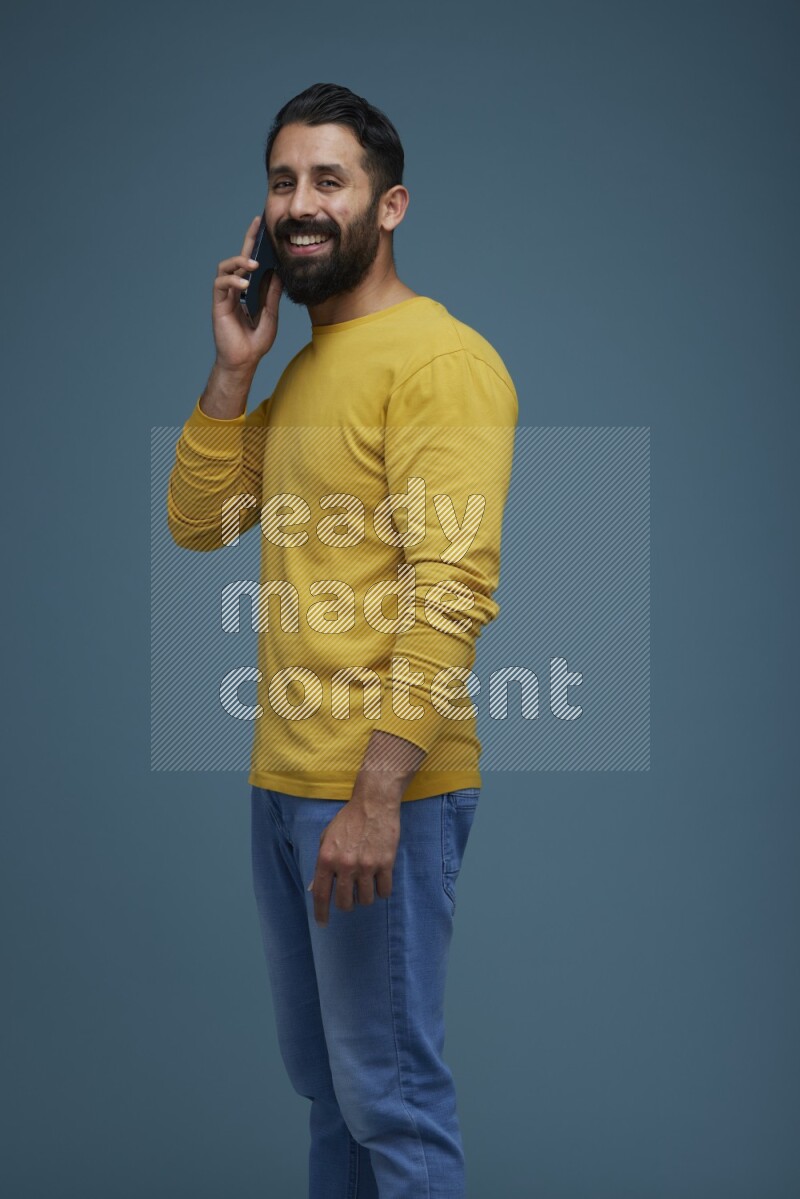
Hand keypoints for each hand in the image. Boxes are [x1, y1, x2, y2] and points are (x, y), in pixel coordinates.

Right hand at [211, 215, 282, 372]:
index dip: (256, 244)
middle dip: (248, 241)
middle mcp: (236, 289)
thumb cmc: (255, 342)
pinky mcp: (219, 304)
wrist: (244, 361)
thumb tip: (279, 273)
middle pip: (239, 259)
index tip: (264, 227)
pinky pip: (221, 285)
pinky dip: (232, 281)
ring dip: (239, 262)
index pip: (252, 263)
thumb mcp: (271, 315)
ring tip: (253, 264)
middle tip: (257, 225)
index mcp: (249, 290)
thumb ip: (272, 294)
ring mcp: (226, 296)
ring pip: (226, 268)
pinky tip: (244, 285)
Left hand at [308, 780, 402, 926]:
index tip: (323, 924)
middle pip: (345, 902)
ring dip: (365, 897)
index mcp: (327, 858)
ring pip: (366, 900)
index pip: (321, 894)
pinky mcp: (385, 863)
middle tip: (351, 897)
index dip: (321, 913)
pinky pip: (384, 891)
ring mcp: (366, 865)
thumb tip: (314, 888)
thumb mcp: (327, 838)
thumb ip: (321, 864)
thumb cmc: (348, 820)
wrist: (374, 803)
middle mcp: (345, 865)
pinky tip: (379, 882)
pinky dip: (382, 891)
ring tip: (366, 884)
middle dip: (347, 904)